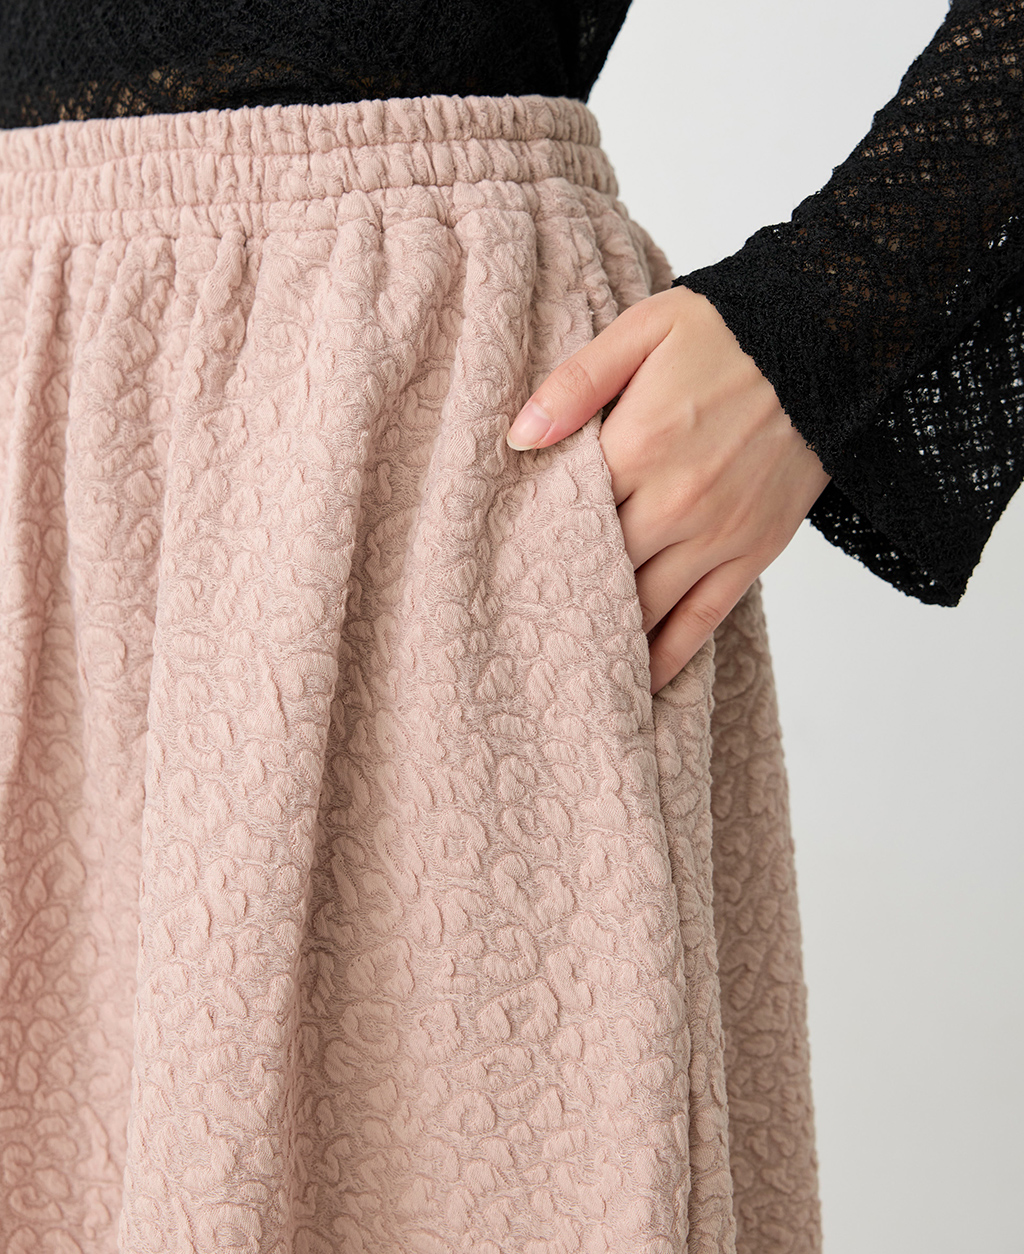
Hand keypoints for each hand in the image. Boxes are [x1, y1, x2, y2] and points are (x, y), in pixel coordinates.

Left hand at [505, 285, 830, 695]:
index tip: (501, 571)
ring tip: (567, 669)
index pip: (567, 518)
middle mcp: (675, 504)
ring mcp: (718, 536)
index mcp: (638, 448)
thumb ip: (576, 384)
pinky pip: (702, 621)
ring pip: (646, 609)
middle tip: (520, 630)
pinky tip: (638, 683)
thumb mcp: (643, 330)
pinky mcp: (754, 553)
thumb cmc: (728, 332)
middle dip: (561, 600)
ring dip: (607, 639)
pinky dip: (668, 657)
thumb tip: (519, 438)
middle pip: (601, 572)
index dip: (532, 547)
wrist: (829, 341)